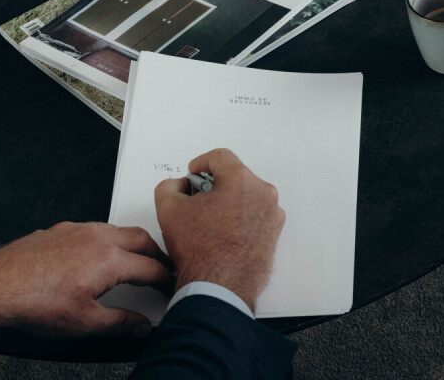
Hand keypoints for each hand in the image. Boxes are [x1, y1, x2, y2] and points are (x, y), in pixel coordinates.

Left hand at [0, 222, 172, 339]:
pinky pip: (92, 229)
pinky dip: (107, 240)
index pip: (152, 268)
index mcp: (110, 259)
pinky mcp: (57, 231)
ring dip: (133, 243)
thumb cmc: (32, 302)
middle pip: (142, 238)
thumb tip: (140, 327)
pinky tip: (97, 255)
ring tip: (135, 260)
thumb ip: (120, 324)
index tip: (170, 287)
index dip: (166, 280)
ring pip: (117, 229)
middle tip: (163, 268)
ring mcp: (76, 231)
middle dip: (157, 254)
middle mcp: (97, 237)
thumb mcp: (84, 323)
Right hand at [154, 148, 284, 311]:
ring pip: (246, 198)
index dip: (201, 163)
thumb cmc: (201, 250)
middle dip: (214, 186)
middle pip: (235, 178)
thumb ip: (170, 186)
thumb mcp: (169, 209)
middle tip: (197, 202)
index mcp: (242, 180)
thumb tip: (179, 185)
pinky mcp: (274, 233)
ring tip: (209, 223)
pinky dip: (240, 220)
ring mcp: (272, 214)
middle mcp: (263, 194)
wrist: (221, 286)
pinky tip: (223, 235)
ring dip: (228, 204)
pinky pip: (255, 217)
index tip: (194, 173)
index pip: (220, 157)